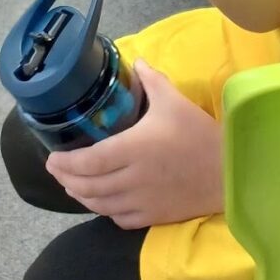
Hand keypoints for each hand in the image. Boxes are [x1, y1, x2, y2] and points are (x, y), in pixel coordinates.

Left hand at [45, 61, 223, 229]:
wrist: (228, 173)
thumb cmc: (200, 134)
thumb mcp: (174, 101)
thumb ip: (151, 80)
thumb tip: (136, 61)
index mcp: (133, 148)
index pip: (88, 161)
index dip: (65, 163)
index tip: (51, 158)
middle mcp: (131, 178)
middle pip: (87, 186)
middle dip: (66, 179)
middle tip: (57, 170)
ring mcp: (141, 201)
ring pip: (99, 205)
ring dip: (81, 196)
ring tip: (72, 185)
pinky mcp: (153, 216)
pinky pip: (119, 218)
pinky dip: (104, 210)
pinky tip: (102, 201)